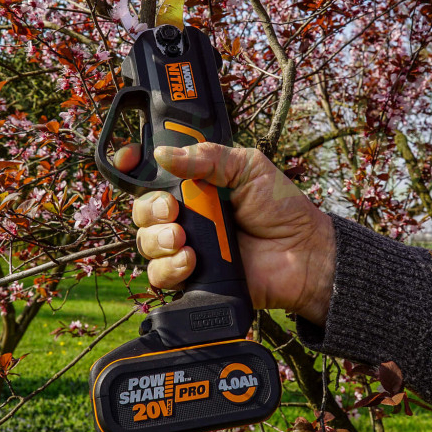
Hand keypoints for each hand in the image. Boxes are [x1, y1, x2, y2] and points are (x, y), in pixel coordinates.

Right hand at [112, 142, 333, 326]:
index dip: (132, 167)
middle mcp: (185, 214)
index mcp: (194, 184)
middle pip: (141, 210)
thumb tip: (163, 154)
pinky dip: (169, 268)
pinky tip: (192, 261)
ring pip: (145, 242)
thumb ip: (208, 156)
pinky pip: (159, 275)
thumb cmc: (281, 207)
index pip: (150, 174)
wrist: (303, 254)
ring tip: (183, 240)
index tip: (129, 162)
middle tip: (173, 211)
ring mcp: (186, 246)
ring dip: (158, 240)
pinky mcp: (190, 277)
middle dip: (150, 209)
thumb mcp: (248, 167)